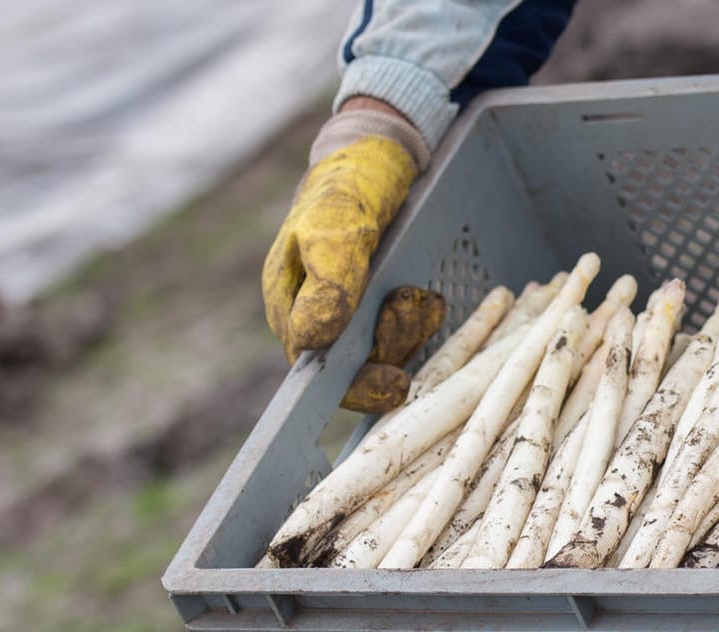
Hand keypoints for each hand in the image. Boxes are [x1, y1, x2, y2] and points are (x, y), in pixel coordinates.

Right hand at [262, 101, 426, 410]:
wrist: (382, 159)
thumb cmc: (347, 187)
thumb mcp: (336, 224)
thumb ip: (328, 279)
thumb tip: (315, 341)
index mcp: (291, 306)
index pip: (316, 373)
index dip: (356, 385)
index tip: (394, 377)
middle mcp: (320, 319)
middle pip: (358, 370)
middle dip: (393, 345)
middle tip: (412, 300)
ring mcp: (356, 315)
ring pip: (388, 353)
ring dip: (412, 329)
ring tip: (418, 292)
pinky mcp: (387, 308)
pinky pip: (410, 335)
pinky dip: (423, 320)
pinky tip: (427, 294)